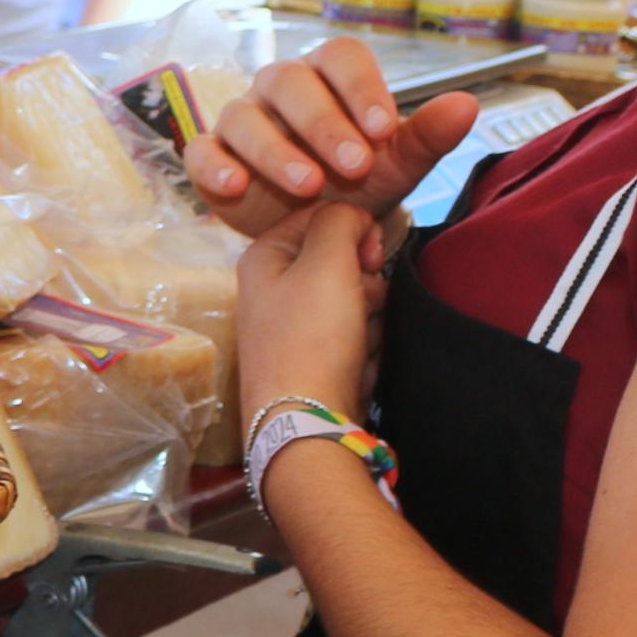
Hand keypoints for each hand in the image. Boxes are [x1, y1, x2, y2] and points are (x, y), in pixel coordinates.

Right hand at [184, 37, 484, 241]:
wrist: (315, 228)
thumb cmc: (357, 182)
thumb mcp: (397, 164)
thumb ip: (428, 136)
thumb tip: (468, 105)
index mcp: (329, 77)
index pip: (340, 56)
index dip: (360, 87)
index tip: (382, 130)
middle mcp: (280, 89)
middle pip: (290, 82)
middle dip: (323, 124)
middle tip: (355, 167)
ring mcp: (242, 120)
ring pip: (244, 116)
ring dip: (276, 150)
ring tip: (309, 186)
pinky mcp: (210, 156)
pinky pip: (201, 150)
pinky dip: (214, 165)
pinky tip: (236, 185)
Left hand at [236, 199, 390, 424]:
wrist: (306, 423)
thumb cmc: (313, 338)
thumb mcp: (327, 264)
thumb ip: (340, 223)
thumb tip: (352, 213)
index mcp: (265, 257)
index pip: (320, 217)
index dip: (354, 230)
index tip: (370, 254)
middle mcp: (274, 289)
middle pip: (343, 263)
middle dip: (365, 285)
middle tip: (361, 306)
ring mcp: (295, 328)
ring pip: (357, 303)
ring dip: (370, 321)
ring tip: (356, 345)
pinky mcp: (317, 361)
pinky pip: (357, 339)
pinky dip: (365, 351)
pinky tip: (356, 368)